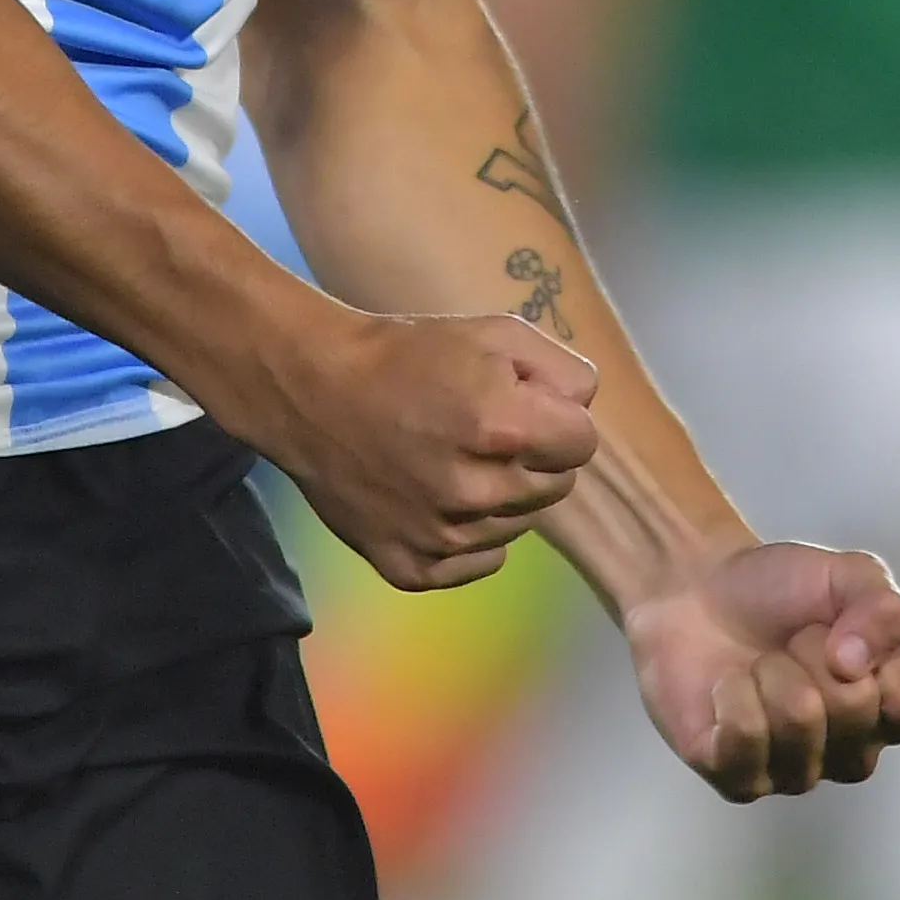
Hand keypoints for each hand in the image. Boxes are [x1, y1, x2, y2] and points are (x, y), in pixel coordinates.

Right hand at [248, 310, 598, 590]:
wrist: (314, 391)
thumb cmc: (408, 354)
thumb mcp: (493, 332)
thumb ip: (561, 369)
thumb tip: (585, 409)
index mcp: (503, 429)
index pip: (583, 443)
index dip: (559, 419)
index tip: (524, 405)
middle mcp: (476, 493)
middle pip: (555, 487)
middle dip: (533, 455)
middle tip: (483, 428)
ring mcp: (442, 537)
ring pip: (519, 524)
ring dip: (501, 494)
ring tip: (452, 456)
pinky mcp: (411, 567)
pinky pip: (479, 561)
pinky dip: (470, 535)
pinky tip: (438, 495)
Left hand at [621, 539, 899, 798]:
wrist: (698, 589)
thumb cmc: (781, 591)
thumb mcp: (849, 576)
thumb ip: (882, 608)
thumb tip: (856, 662)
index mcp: (887, 706)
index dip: (879, 655)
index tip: (843, 628)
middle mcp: (850, 750)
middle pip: (853, 706)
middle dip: (811, 651)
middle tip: (790, 641)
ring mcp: (796, 772)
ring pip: (799, 720)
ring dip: (770, 670)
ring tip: (757, 664)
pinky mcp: (737, 779)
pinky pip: (745, 740)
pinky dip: (731, 694)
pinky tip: (726, 687)